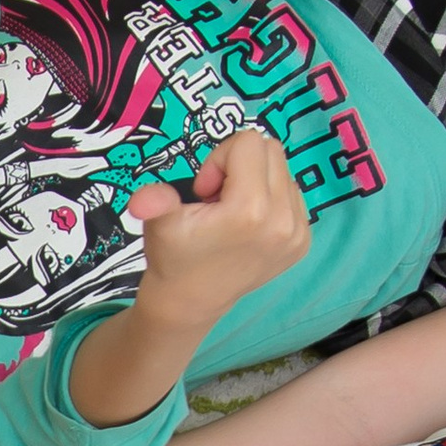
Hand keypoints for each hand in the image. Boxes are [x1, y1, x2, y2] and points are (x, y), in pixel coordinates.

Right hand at [125, 127, 310, 332]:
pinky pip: (292, 194)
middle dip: (239, 167)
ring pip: (282, 170)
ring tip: (233, 216)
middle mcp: (283, 219)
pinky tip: (249, 227)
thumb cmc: (174, 258)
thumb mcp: (160, 226)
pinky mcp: (304, 241)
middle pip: (270, 150)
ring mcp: (297, 232)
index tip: (205, 194)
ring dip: (255, 183)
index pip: (247, 142)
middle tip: (218, 202)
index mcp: (250, 210)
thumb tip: (142, 200)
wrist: (190, 303)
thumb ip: (154, 204)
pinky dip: (270, 201)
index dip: (218, 161)